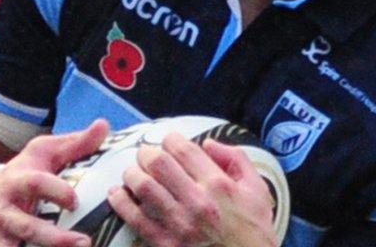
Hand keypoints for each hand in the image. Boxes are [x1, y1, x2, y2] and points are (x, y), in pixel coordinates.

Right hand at [0, 120, 109, 246]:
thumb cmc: (23, 172)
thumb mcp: (44, 153)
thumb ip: (75, 143)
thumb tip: (104, 125)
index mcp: (16, 180)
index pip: (35, 184)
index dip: (55, 191)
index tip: (75, 201)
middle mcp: (2, 209)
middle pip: (27, 227)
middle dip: (55, 238)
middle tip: (85, 243)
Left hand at [108, 134, 278, 246]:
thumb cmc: (254, 229)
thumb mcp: (257, 188)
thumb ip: (235, 158)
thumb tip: (207, 143)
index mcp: (218, 184)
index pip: (182, 149)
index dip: (170, 139)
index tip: (169, 142)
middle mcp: (197, 202)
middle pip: (157, 163)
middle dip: (147, 152)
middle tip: (146, 154)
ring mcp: (179, 225)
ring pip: (142, 187)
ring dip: (132, 173)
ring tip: (134, 172)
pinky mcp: (165, 244)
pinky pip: (135, 219)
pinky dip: (121, 202)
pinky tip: (118, 193)